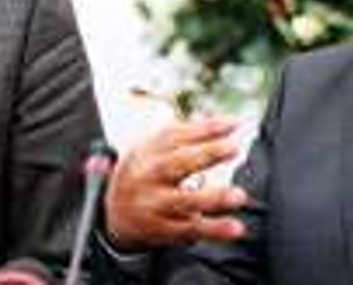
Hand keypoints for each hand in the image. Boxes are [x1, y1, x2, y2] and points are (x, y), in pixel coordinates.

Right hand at [104, 116, 249, 249]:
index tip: (234, 123)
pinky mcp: (161, 230)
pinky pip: (189, 230)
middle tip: (234, 148)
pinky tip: (234, 227)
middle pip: (176, 164)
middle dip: (206, 155)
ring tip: (239, 195)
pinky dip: (212, 230)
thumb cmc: (146, 171)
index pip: (177, 135)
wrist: (113, 211)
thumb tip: (229, 121)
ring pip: (183, 202)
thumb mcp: (156, 148)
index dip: (206, 128)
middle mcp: (149, 176)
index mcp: (149, 151)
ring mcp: (154, 204)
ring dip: (213, 198)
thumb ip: (190, 133)